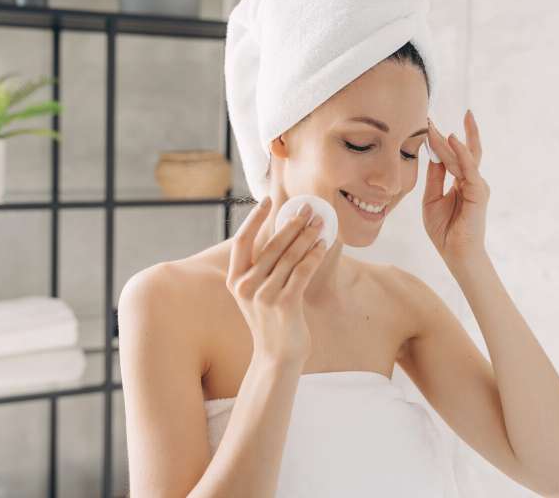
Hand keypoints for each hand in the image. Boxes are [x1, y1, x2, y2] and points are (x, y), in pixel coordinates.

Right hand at [226, 197, 327, 365]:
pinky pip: (302, 271)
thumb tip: (280, 232)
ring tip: (320, 223)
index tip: (267, 200)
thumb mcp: (256, 293)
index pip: (242, 240)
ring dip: (307, 235)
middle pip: (271, 245)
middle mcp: (246, 286)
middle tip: (307, 209)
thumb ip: (260, 268)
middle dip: (292, 223)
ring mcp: (264, 296)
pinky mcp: (285, 304)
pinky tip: (323, 244)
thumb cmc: (270, 321)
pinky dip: (314, 254)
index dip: (254, 218)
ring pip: (290, 256)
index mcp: (235, 280)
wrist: (277, 357)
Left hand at [422, 109, 489, 261]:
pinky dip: (461, 153)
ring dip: (446, 141)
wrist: (455, 252)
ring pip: (461, 157)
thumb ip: (434, 176)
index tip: (427, 124)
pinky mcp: (478, 191)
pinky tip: (452, 140)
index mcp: (460, 181)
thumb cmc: (444, 229)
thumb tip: (432, 154)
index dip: (439, 140)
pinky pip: (469, 168)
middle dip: (445, 134)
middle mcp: (471, 180)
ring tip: (433, 126)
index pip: (451, 155)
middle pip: (461, 150)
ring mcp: (476, 184)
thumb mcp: (431, 198)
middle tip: (430, 117)